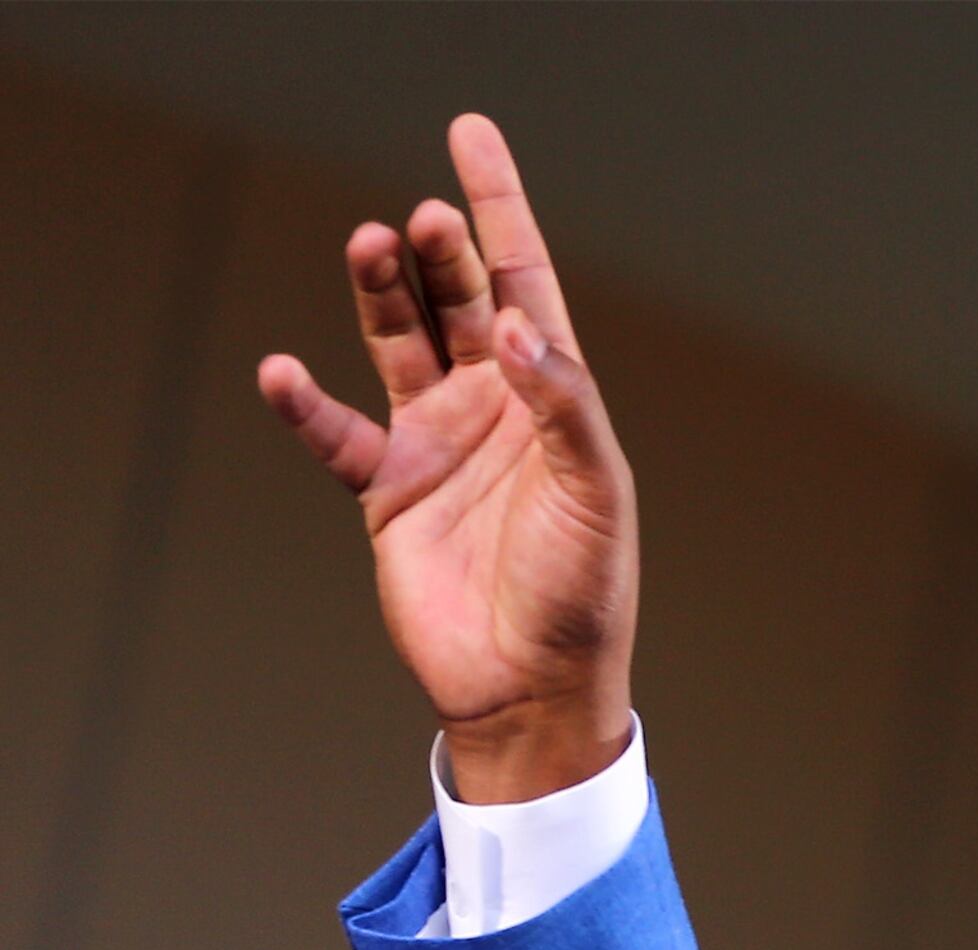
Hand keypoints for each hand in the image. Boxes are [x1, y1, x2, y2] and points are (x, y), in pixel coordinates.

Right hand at [256, 114, 635, 802]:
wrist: (532, 687)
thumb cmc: (583, 594)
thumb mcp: (596, 495)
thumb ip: (564, 407)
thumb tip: (520, 328)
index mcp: (553, 400)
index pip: (525, 283)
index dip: (499, 210)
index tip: (470, 136)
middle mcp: (493, 408)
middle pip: (457, 300)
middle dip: (439, 251)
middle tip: (420, 217)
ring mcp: (437, 444)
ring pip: (396, 341)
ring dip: (378, 292)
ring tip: (368, 244)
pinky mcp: (388, 492)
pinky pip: (335, 433)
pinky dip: (305, 404)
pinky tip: (284, 372)